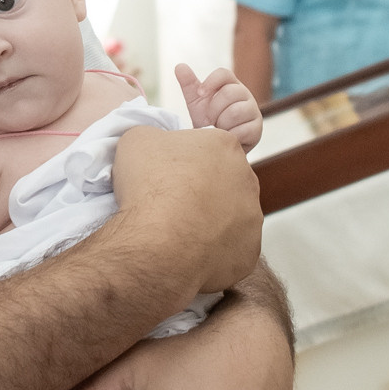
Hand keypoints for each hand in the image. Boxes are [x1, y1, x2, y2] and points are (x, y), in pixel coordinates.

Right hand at [108, 121, 261, 309]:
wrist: (157, 245)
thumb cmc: (149, 188)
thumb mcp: (136, 140)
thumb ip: (153, 136)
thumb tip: (154, 145)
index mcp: (225, 145)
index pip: (208, 147)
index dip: (185, 160)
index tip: (167, 173)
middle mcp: (247, 180)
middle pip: (224, 180)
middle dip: (203, 189)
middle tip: (172, 202)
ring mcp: (252, 219)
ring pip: (231, 217)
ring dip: (211, 221)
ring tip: (178, 231)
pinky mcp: (249, 253)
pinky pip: (231, 249)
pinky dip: (213, 252)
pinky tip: (189, 253)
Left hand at [174, 62, 261, 149]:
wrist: (217, 144)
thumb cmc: (209, 119)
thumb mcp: (197, 102)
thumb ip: (189, 85)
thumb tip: (179, 66)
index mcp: (230, 84)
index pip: (224, 73)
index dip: (210, 82)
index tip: (200, 94)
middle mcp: (245, 94)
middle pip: (229, 93)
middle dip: (214, 109)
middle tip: (210, 119)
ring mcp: (253, 111)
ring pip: (235, 112)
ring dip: (221, 124)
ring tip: (219, 128)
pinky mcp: (257, 128)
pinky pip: (242, 130)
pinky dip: (230, 135)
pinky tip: (228, 137)